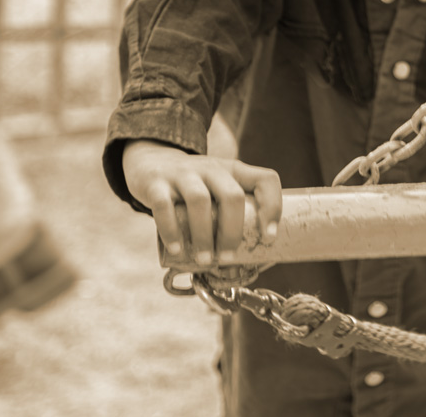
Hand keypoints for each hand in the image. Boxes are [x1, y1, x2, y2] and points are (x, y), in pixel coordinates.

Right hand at [122, 140, 280, 265]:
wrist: (152, 163)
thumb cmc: (195, 187)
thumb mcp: (218, 189)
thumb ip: (230, 214)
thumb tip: (242, 263)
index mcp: (234, 170)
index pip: (266, 179)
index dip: (273, 208)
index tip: (268, 239)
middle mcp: (212, 168)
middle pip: (231, 196)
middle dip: (232, 232)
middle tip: (228, 258)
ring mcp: (183, 173)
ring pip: (199, 201)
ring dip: (203, 235)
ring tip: (204, 260)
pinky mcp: (156, 183)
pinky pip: (164, 205)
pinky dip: (171, 230)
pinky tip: (177, 249)